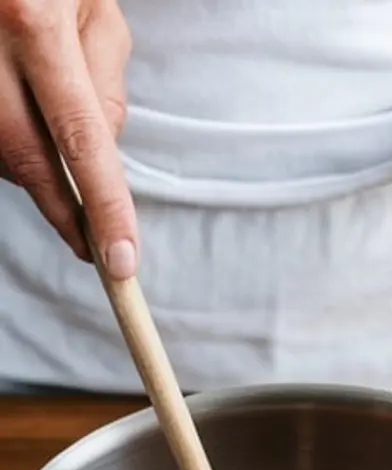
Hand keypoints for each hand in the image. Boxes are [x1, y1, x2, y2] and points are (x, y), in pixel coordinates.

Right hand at [0, 0, 135, 272]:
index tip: (120, 262)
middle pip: (27, 160)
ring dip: (34, 171)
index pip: (78, 136)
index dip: (102, 206)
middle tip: (93, 245)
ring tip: (55, 143)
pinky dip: (9, 150)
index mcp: (33, 21)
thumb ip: (106, 86)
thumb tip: (104, 158)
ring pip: (1, 156)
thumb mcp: (95, 9)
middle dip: (64, 211)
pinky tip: (23, 125)